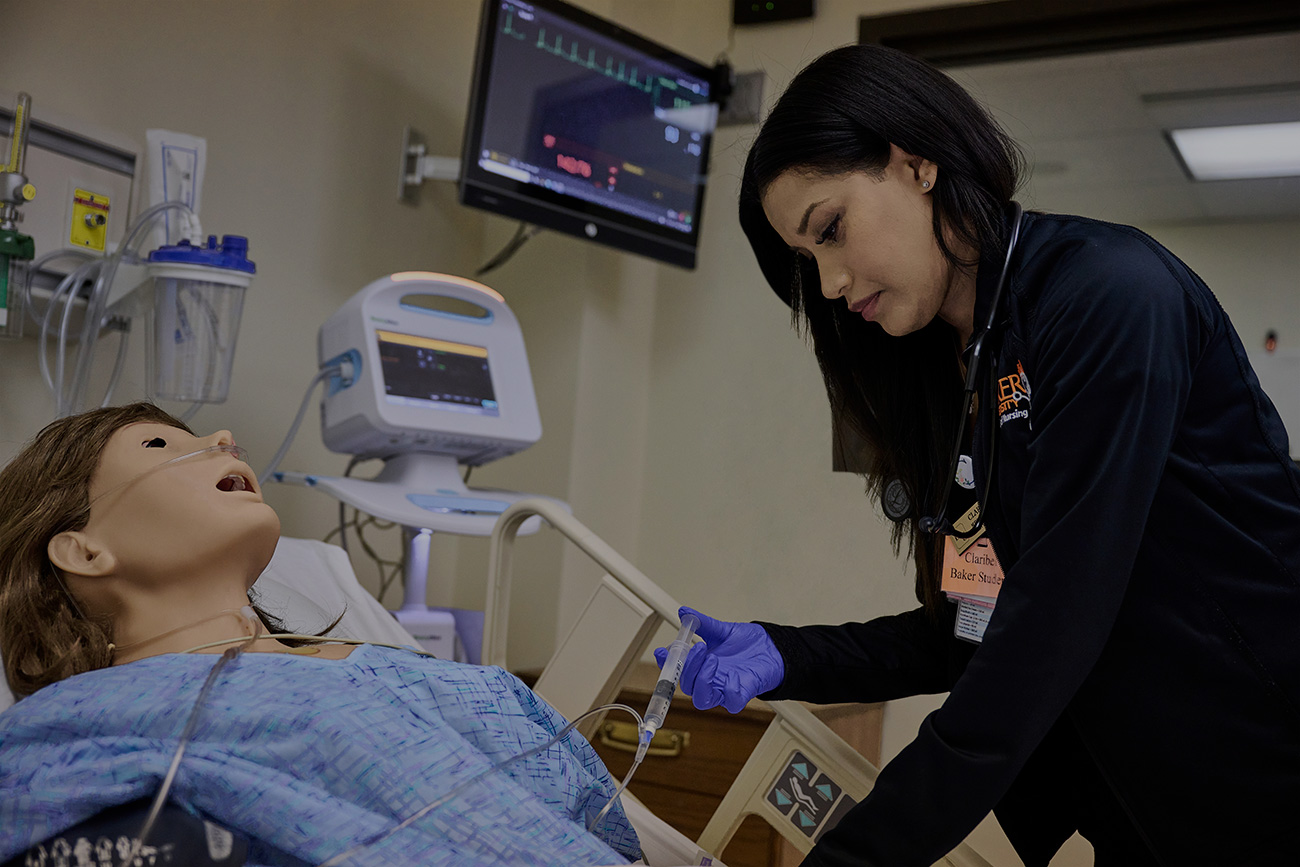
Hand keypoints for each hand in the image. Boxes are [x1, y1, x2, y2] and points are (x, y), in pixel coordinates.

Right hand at [654, 606, 784, 712]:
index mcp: (701, 667)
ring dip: (702, 680)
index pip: (677, 671)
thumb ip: (703, 624)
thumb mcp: (722, 630)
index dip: (666, 663)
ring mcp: (724, 690)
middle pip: (686, 686)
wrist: (773, 648)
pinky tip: (732, 677)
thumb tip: (684, 612)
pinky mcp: (742, 694)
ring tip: (712, 659)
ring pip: (702, 699)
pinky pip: (731, 703)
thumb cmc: (748, 644)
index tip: (662, 651)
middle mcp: (710, 681)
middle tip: (698, 648)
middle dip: (687, 668)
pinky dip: (729, 692)